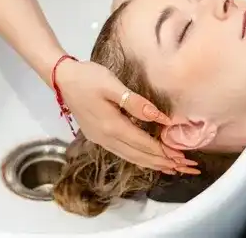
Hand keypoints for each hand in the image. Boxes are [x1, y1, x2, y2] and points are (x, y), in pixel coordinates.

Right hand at [56, 59, 199, 173]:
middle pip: (138, 156)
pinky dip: (139, 159)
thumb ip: (136, 103)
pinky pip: (123, 153)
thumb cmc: (88, 77)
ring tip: (171, 168)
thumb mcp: (112, 85)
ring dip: (152, 164)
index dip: (163, 151)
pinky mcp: (97, 138)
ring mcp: (100, 140)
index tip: (181, 157)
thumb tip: (160, 118)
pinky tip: (147, 159)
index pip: (143, 144)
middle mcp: (106, 138)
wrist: (62, 79)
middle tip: (183, 168)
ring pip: (130, 158)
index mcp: (111, 126)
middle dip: (162, 163)